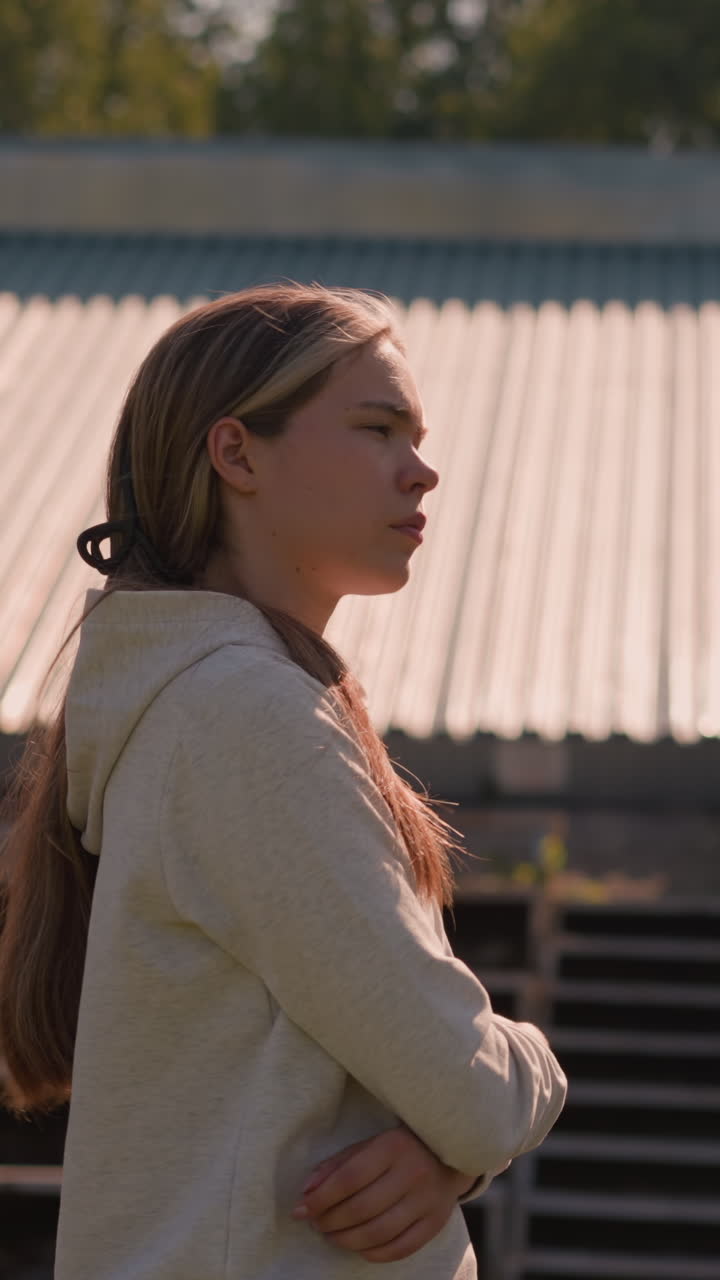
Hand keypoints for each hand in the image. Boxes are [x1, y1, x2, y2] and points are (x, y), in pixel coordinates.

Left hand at [291, 1124, 476, 1262]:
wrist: (448, 1154)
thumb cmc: (399, 1149)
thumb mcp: (369, 1145)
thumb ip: (337, 1165)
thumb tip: (307, 1191)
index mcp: (392, 1147)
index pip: (349, 1178)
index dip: (321, 1198)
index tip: (301, 1209)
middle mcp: (412, 1173)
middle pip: (361, 1208)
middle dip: (330, 1221)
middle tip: (316, 1224)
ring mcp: (426, 1201)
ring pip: (379, 1232)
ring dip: (347, 1240)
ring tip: (332, 1236)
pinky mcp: (435, 1223)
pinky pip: (400, 1248)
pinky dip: (373, 1254)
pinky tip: (358, 1247)